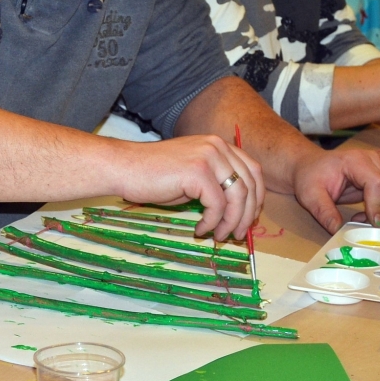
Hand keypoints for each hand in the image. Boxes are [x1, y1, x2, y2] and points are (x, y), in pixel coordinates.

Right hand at [116, 134, 264, 240]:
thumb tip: (237, 210)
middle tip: (237, 234)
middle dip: (247, 214)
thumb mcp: (191, 175)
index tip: (247, 218)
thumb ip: (215, 183)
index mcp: (217, 144)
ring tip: (220, 236)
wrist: (123, 168)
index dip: (256, 198)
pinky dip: (212, 222)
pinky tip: (200, 228)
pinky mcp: (198, 172)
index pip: (252, 170)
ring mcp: (208, 157)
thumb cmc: (152, 175)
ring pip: (237, 196)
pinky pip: (217, 205)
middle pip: (250, 184)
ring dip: (232, 222)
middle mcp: (216, 146)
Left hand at [293, 148, 379, 232]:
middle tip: (362, 225)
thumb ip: (324, 212)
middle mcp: (374, 160)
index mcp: (355, 160)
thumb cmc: (310, 176)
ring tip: (362, 219)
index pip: (377, 182)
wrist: (310, 166)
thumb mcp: (310, 195)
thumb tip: (338, 231)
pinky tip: (367, 214)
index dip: (377, 205)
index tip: (370, 223)